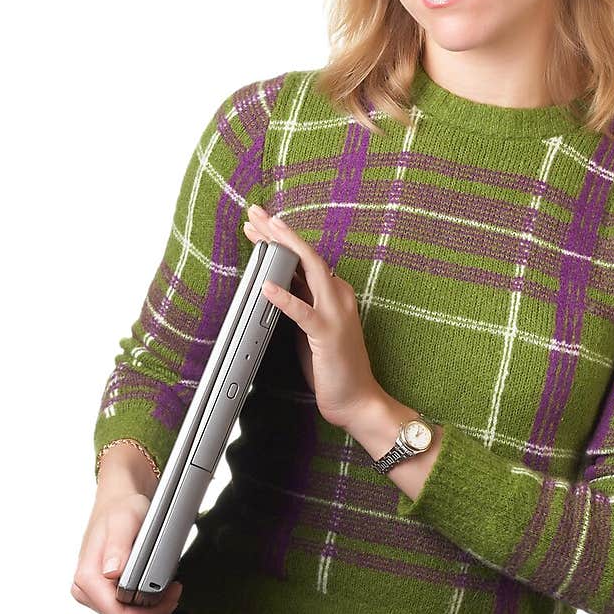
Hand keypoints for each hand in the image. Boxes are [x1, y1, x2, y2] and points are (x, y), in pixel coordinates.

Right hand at [71, 494, 182, 613]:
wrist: (118, 503)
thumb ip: (118, 546)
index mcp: (87, 578)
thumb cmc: (120, 509)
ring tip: (169, 589)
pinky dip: (145, 606)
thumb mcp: (124, 521)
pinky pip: (126, 611)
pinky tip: (157, 588)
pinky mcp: (104, 593)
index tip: (171, 595)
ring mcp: (94, 593)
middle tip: (175, 591)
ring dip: (151, 612)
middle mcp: (86, 590)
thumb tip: (111, 572)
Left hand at [244, 203, 380, 429]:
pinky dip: (283, 297)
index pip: (305, 258)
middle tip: (255, 213)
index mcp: (335, 294)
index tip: (260, 226)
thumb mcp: (312, 327)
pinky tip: (266, 286)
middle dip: (279, 232)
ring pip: (309, 270)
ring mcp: (336, 314)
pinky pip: (302, 312)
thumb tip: (276, 283)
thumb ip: (301, 303)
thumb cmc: (334, 367)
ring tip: (263, 233)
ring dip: (283, 249)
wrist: (358, 400)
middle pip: (306, 254)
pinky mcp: (328, 335)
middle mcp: (339, 297)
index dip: (282, 239)